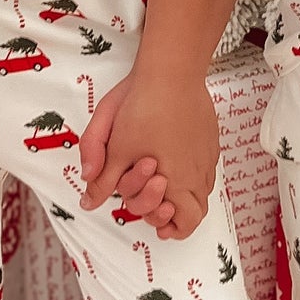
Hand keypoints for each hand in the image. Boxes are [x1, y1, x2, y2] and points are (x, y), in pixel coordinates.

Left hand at [79, 68, 219, 240]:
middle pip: (197, 212)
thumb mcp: (113, 145)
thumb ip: (102, 178)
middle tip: (155, 204)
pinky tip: (173, 157)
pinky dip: (191, 172)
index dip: (169, 228)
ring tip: (162, 181)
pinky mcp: (211, 139)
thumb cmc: (142, 106)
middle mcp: (197, 173)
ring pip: (203, 189)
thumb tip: (89, 201)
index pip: (184, 222)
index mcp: (174, 181)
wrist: (171, 72)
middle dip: (174, 214)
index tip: (157, 226)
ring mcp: (207, 155)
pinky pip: (206, 167)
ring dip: (183, 193)